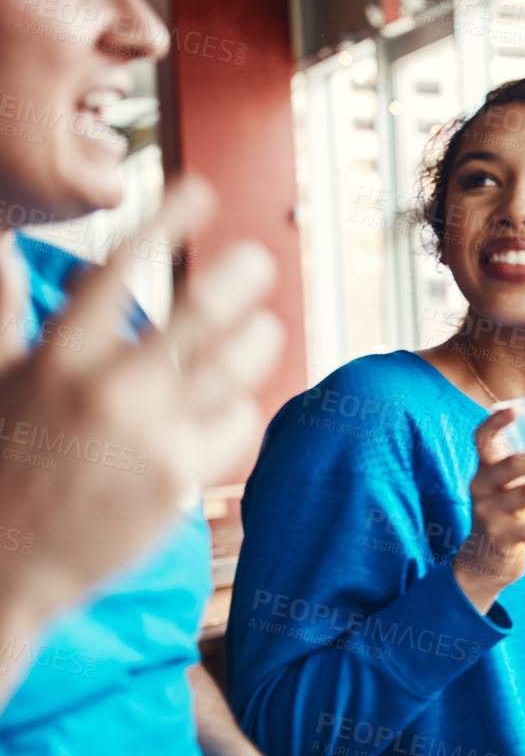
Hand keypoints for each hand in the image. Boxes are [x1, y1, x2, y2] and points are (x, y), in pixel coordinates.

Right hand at [0, 177, 280, 640]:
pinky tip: (241, 403)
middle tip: (258, 258)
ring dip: (257, 341)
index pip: (119, 272)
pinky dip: (241, 411)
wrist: (5, 565)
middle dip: (235, 279)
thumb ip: (3, 316)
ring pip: (229, 370)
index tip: (199, 190)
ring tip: (267, 326)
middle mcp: (107, 390)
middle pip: (194, 315)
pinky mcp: (178, 480)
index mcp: (58, 358)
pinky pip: (234, 427)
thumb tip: (0, 251)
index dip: (163, 224)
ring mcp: (147, 435)